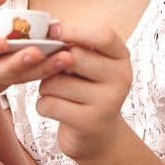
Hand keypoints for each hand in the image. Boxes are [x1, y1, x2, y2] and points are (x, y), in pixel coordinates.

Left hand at [37, 21, 133, 163]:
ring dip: (46, 87)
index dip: (74, 30)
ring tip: (58, 93)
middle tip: (53, 71)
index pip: (103, 35)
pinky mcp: (89, 123)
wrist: (99, 136)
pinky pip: (49, 104)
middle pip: (75, 57)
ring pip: (55, 82)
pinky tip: (56, 109)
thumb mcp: (91, 64)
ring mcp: (107, 102)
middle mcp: (121, 78)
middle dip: (53, 62)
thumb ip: (75, 46)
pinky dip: (43, 106)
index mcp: (121, 57)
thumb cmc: (88, 91)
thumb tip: (48, 28)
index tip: (52, 29)